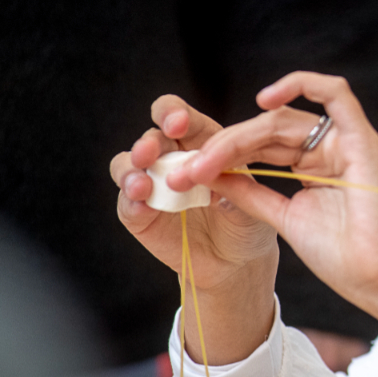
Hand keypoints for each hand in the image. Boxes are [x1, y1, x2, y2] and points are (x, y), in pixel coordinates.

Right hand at [110, 95, 278, 363]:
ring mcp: (153, 186)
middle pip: (150, 138)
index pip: (178, 117)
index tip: (179, 123)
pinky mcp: (140, 215)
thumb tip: (211, 174)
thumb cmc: (247, 221)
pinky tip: (141, 204)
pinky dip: (131, 202)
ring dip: (131, 171)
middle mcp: (171, 159)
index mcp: (200, 143)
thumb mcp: (250, 198)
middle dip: (149, 142)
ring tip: (142, 185)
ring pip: (127, 166)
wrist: (238, 263)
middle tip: (151, 152)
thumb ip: (232, 183)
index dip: (173, 114)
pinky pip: (127, 204)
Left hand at [166, 72, 377, 362]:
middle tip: (187, 169)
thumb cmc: (342, 257)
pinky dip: (302, 84)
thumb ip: (250, 192)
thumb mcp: (282, 218)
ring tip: (205, 158)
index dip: (222, 155)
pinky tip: (264, 100)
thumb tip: (209, 174)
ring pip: (284, 118)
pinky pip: (335, 93)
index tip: (187, 174)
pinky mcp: (360, 138)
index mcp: (314, 166)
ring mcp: (346, 141)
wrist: (376, 278)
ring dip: (239, 136)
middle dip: (222, 147)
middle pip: (266, 131)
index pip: (260, 146)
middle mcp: (329, 149)